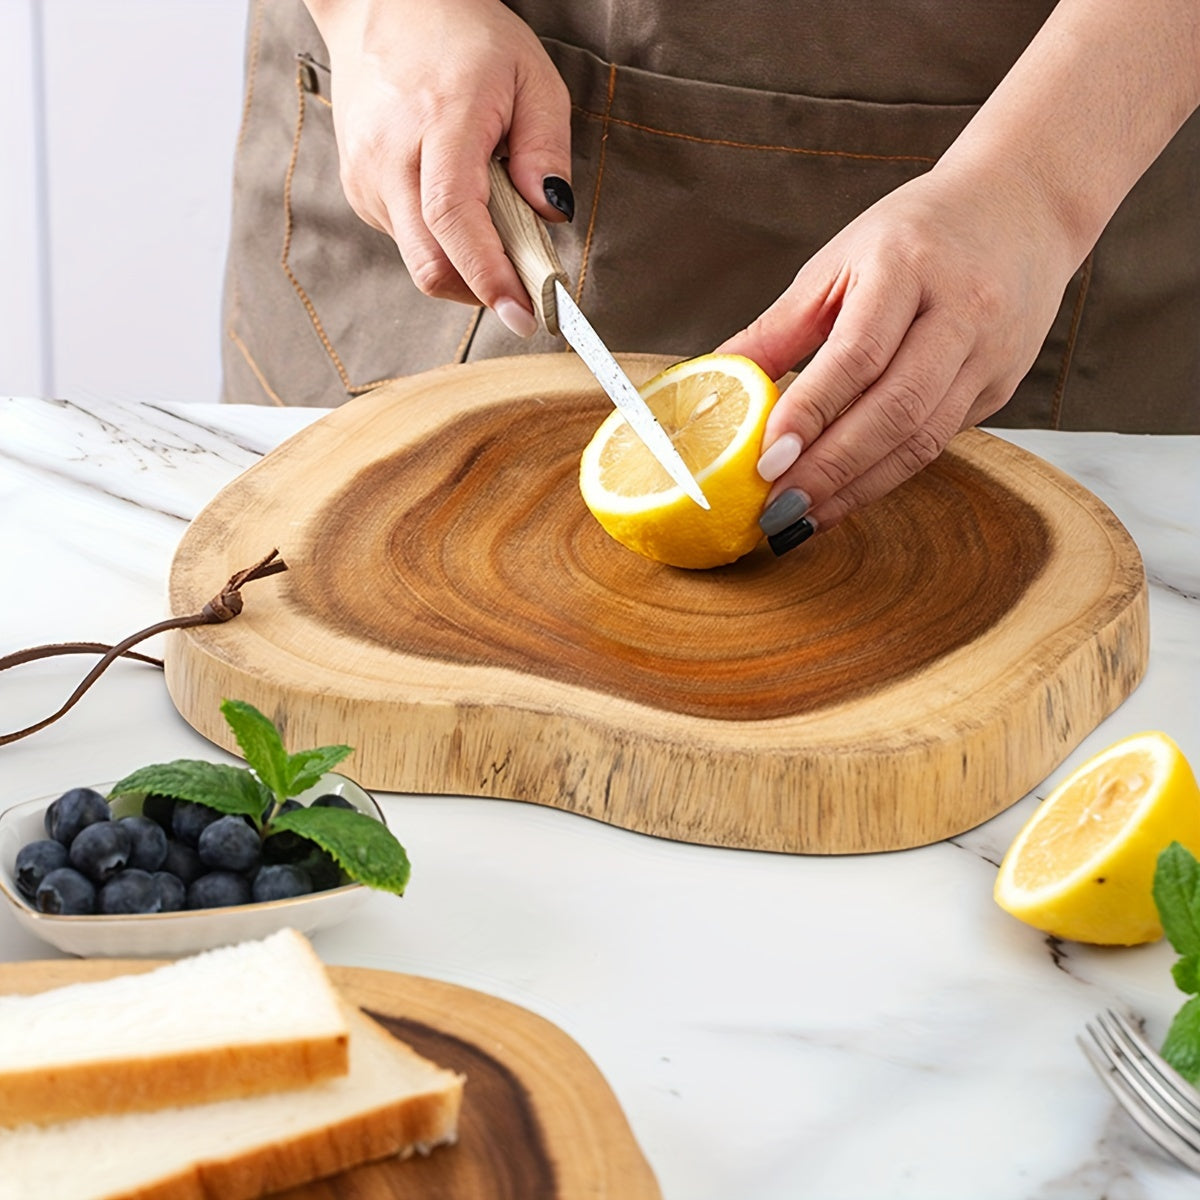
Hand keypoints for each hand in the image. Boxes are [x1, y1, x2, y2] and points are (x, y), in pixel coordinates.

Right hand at [305, 0, 572, 334]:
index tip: (522, 314)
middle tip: (524, 296)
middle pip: (430, 262)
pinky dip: (444, 243)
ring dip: (465, 265)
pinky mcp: (360, 190)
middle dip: (481, 291)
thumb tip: (551, 215)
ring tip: (495, 221)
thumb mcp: (531, 75)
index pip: (454, 219)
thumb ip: (547, 148)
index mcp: (437, 121)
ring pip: (420, 260)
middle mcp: (389, 156)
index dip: (489, 276)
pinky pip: (409, 241)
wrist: (383, 7)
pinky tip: (460, 204)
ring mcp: (366, 177)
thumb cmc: (464, 37)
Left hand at [720, 162, 1080, 544]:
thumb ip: (778, 327)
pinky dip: (886, 475)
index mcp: (908, 265)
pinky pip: (938, 441)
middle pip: (896, 408)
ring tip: (803, 518)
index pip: (857, 353)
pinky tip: (844, 495)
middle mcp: (961, 309)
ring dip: (858, 488)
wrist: (1023, 207)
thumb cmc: (915, 234)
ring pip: (923, 438)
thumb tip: (716, 377)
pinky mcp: (1001, 386)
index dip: (810, 412)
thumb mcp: (839, 261)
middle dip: (831, 469)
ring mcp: (990, 352)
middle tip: (777, 510)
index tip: (766, 460)